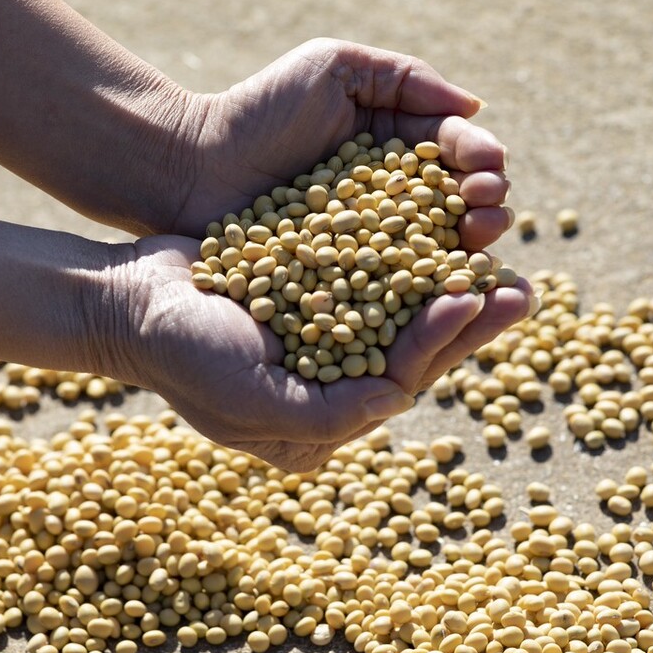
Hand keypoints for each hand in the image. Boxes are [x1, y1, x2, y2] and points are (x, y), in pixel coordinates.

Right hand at [104, 236, 532, 471]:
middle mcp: (329, 386)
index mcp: (319, 424)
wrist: (129, 300)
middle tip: (523, 287)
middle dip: (467, 319)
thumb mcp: (247, 397)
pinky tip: (438, 228)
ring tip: (495, 254)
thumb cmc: (181, 354)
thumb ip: (328, 414)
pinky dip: (406, 256)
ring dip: (448, 284)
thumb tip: (400, 402)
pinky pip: (372, 278)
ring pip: (402, 313)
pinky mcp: (314, 296)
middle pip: (413, 350)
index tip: (475, 296)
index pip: (397, 383)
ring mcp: (323, 340)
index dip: (441, 341)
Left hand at [167, 38, 511, 257]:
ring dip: (466, 247)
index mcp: (395, 144)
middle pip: (455, 203)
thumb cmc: (257, 110)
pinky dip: (422, 288)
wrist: (192, 167)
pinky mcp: (344, 281)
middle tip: (488, 208)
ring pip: (433, 248)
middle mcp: (390, 196)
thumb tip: (475, 107)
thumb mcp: (331, 67)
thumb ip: (403, 77)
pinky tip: (446, 287)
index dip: (480, 158)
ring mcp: (368, 243)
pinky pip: (389, 286)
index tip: (488, 167)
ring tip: (478, 243)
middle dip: (485, 203)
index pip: (453, 149)